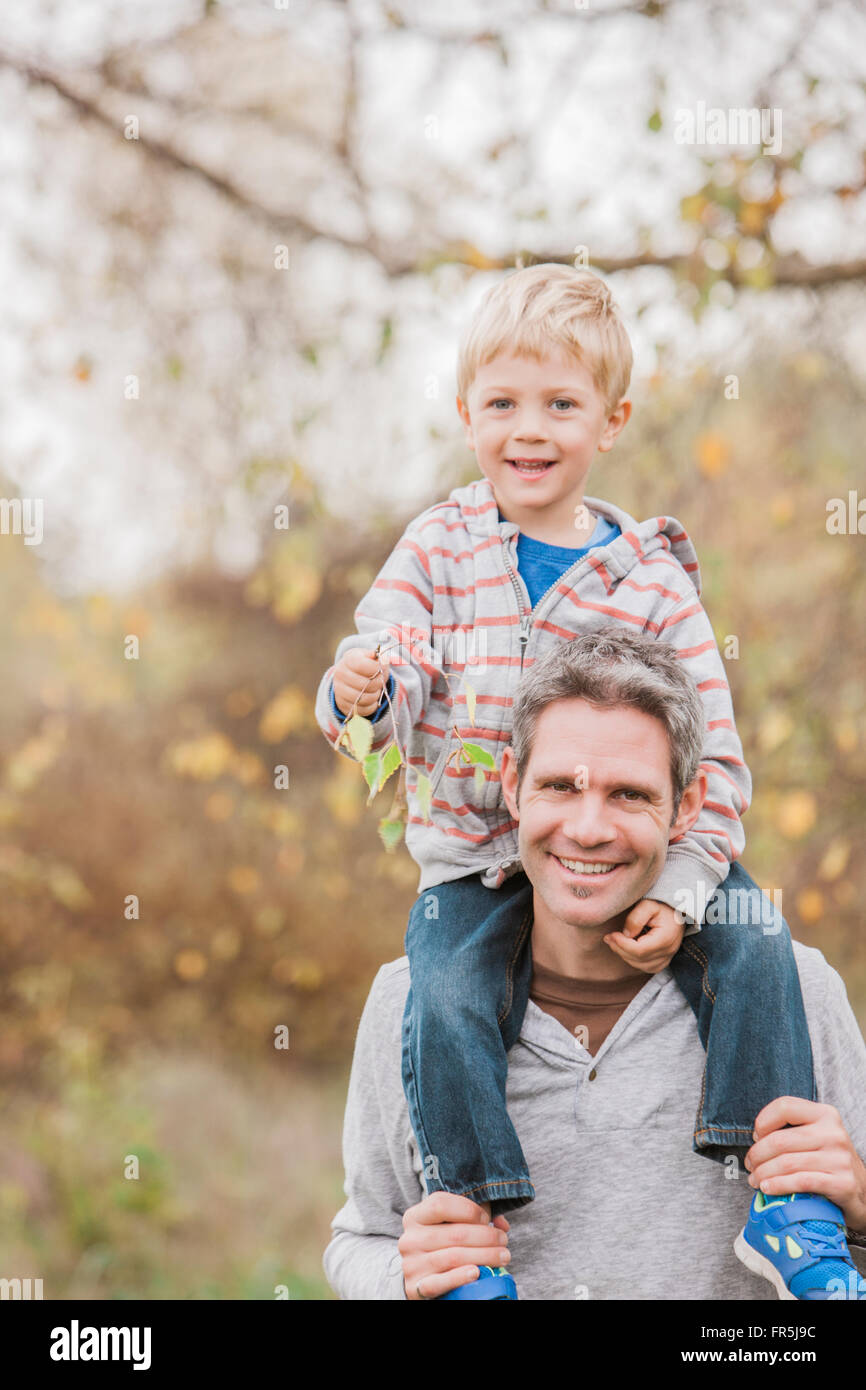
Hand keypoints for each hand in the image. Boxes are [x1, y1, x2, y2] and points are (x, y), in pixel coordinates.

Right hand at [332, 647, 390, 717]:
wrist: (349, 676)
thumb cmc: (365, 665)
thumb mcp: (371, 657)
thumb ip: (380, 657)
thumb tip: (384, 659)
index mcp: (348, 659)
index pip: (363, 665)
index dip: (377, 668)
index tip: (380, 668)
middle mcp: (340, 674)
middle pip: (365, 684)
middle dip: (378, 683)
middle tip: (380, 681)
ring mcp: (339, 691)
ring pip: (364, 699)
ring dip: (375, 695)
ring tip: (376, 690)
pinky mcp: (342, 705)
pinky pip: (363, 710)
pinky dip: (372, 706)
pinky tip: (372, 699)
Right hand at [398, 1193, 510, 1300]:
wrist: (419, 1278)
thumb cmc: (440, 1246)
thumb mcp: (449, 1226)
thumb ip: (473, 1218)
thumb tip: (500, 1224)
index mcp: (415, 1217)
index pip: (440, 1204)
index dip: (469, 1210)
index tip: (487, 1218)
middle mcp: (410, 1239)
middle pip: (454, 1234)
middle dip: (486, 1236)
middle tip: (503, 1240)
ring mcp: (411, 1264)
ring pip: (453, 1257)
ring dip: (484, 1256)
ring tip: (502, 1256)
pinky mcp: (416, 1288)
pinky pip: (440, 1282)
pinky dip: (460, 1277)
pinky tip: (476, 1273)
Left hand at [604, 898, 684, 973]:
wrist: (677, 911)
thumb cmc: (662, 906)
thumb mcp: (649, 904)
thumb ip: (636, 918)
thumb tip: (626, 934)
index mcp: (666, 938)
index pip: (639, 950)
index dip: (622, 944)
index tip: (611, 934)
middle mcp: (668, 951)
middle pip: (638, 959)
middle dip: (620, 949)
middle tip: (609, 938)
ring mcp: (667, 958)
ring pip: (640, 966)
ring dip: (625, 955)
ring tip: (616, 941)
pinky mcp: (663, 961)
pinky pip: (646, 967)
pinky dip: (633, 960)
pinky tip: (627, 949)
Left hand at [745, 1097, 865, 1232]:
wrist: (863, 1191)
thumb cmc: (829, 1161)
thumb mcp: (816, 1136)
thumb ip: (791, 1130)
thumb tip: (757, 1139)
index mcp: (825, 1114)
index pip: (784, 1106)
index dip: (763, 1121)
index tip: (756, 1137)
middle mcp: (833, 1133)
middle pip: (780, 1140)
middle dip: (757, 1155)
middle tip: (750, 1166)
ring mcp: (839, 1159)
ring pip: (787, 1163)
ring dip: (763, 1173)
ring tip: (755, 1180)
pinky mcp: (842, 1183)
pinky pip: (800, 1182)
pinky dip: (779, 1186)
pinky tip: (768, 1189)